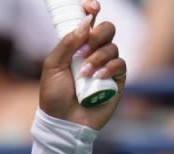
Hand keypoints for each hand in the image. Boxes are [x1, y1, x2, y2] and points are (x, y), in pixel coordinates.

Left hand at [39, 0, 126, 130]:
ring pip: (112, 46)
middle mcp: (93, 52)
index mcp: (77, 45)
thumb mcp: (53, 66)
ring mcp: (106, 65)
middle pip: (107, 28)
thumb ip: (67, 42)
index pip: (89, 20)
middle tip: (83, 49)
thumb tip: (86, 20)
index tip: (91, 6)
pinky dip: (109, 67)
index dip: (92, 9)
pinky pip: (120, 63)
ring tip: (84, 74)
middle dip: (96, 35)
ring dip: (97, 57)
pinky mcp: (117, 79)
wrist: (63, 122)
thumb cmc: (54, 96)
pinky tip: (97, 77)